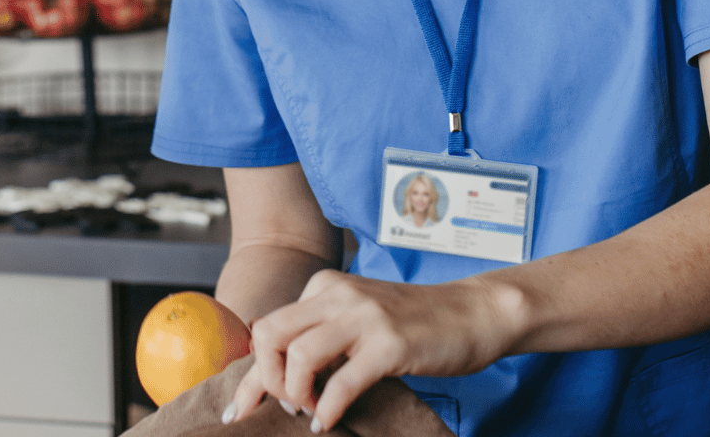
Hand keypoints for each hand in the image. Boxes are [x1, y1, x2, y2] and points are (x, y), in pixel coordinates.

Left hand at [223, 269, 517, 431]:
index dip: (248, 374)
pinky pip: (342, 382)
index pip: (268, 328)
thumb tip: (278, 373)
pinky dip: (327, 409)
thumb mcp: (358, 318)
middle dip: (265, 380)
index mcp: (323, 287)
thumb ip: (321, 334)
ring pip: (298, 355)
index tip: (236, 407)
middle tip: (285, 406)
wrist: (472, 312)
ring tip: (307, 413)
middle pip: (269, 335)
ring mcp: (364, 318)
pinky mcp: (390, 344)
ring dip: (294, 393)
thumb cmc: (413, 323)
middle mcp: (337, 295)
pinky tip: (326, 424)